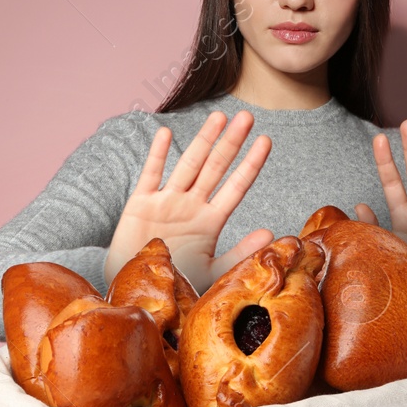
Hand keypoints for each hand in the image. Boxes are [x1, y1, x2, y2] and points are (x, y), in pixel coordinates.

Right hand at [105, 110, 274, 292]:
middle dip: (232, 142)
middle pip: (216, 168)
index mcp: (211, 221)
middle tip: (248, 116)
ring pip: (188, 165)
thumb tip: (271, 233)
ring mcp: (167, 202)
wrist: (136, 291)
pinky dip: (157, 155)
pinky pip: (150, 176)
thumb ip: (240, 253)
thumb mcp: (212, 271)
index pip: (237, 186)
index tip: (266, 140)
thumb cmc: (176, 282)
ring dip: (203, 141)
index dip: (251, 164)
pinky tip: (165, 133)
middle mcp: (191, 206)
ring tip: (219, 116)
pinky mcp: (140, 205)